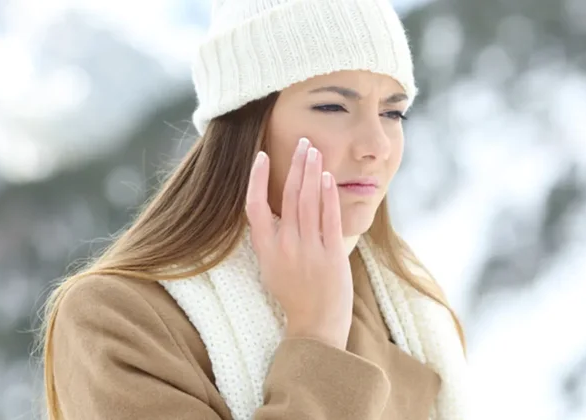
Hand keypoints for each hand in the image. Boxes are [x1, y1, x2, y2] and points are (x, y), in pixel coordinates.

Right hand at [245, 137, 352, 349]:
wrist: (315, 326)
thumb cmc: (295, 296)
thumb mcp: (272, 268)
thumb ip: (273, 239)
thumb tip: (275, 211)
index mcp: (266, 250)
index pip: (254, 207)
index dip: (256, 179)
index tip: (261, 157)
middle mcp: (285, 247)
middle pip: (288, 196)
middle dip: (295, 165)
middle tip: (301, 142)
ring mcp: (309, 250)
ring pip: (308, 201)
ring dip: (312, 172)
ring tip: (314, 150)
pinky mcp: (331, 254)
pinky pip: (329, 218)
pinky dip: (327, 195)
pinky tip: (327, 177)